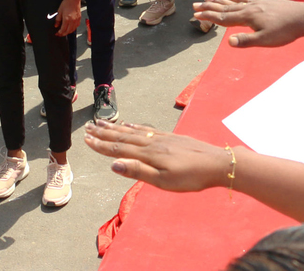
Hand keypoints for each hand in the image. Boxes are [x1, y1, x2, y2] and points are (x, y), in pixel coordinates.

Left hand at [54, 0, 80, 36]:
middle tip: (60, 34)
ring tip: (65, 32)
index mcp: (67, 19)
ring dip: (68, 32)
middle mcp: (72, 21)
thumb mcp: (59, 11)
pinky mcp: (79, 18)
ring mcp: (76, 20)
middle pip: (68, 31)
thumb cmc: (66, 3)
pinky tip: (70, 28)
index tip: (57, 34)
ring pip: (72, 30)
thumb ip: (58, 19)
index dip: (59, 33)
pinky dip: (73, 29)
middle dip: (63, 34)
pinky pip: (76, 26)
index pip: (63, 30)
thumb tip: (56, 25)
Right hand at [85, 121, 233, 192]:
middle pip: (123, 137)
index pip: (119, 148)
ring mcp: (162, 138)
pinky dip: (134, 126)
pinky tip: (130, 124)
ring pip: (133, 131)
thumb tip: (113, 165)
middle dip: (104, 133)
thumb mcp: (163, 181)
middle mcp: (152, 142)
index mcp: (148, 154)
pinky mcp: (171, 137)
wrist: (217, 163)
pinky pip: (146, 129)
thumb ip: (138, 171)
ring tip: (102, 122)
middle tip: (87, 127)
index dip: (101, 144)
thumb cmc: (191, 178)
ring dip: (116, 128)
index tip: (86, 139)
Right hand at [192, 0, 303, 47]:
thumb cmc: (285, 31)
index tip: (195, 14)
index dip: (209, 16)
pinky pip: (245, 0)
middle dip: (209, 7)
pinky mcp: (264, 3)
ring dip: (220, 0)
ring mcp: (257, 4)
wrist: (303, 17)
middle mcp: (249, 8)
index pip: (224, 17)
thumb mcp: (265, 40)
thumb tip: (229, 42)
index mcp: (248, 17)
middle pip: (225, 7)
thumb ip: (246, 41)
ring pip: (234, 2)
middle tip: (195, 4)